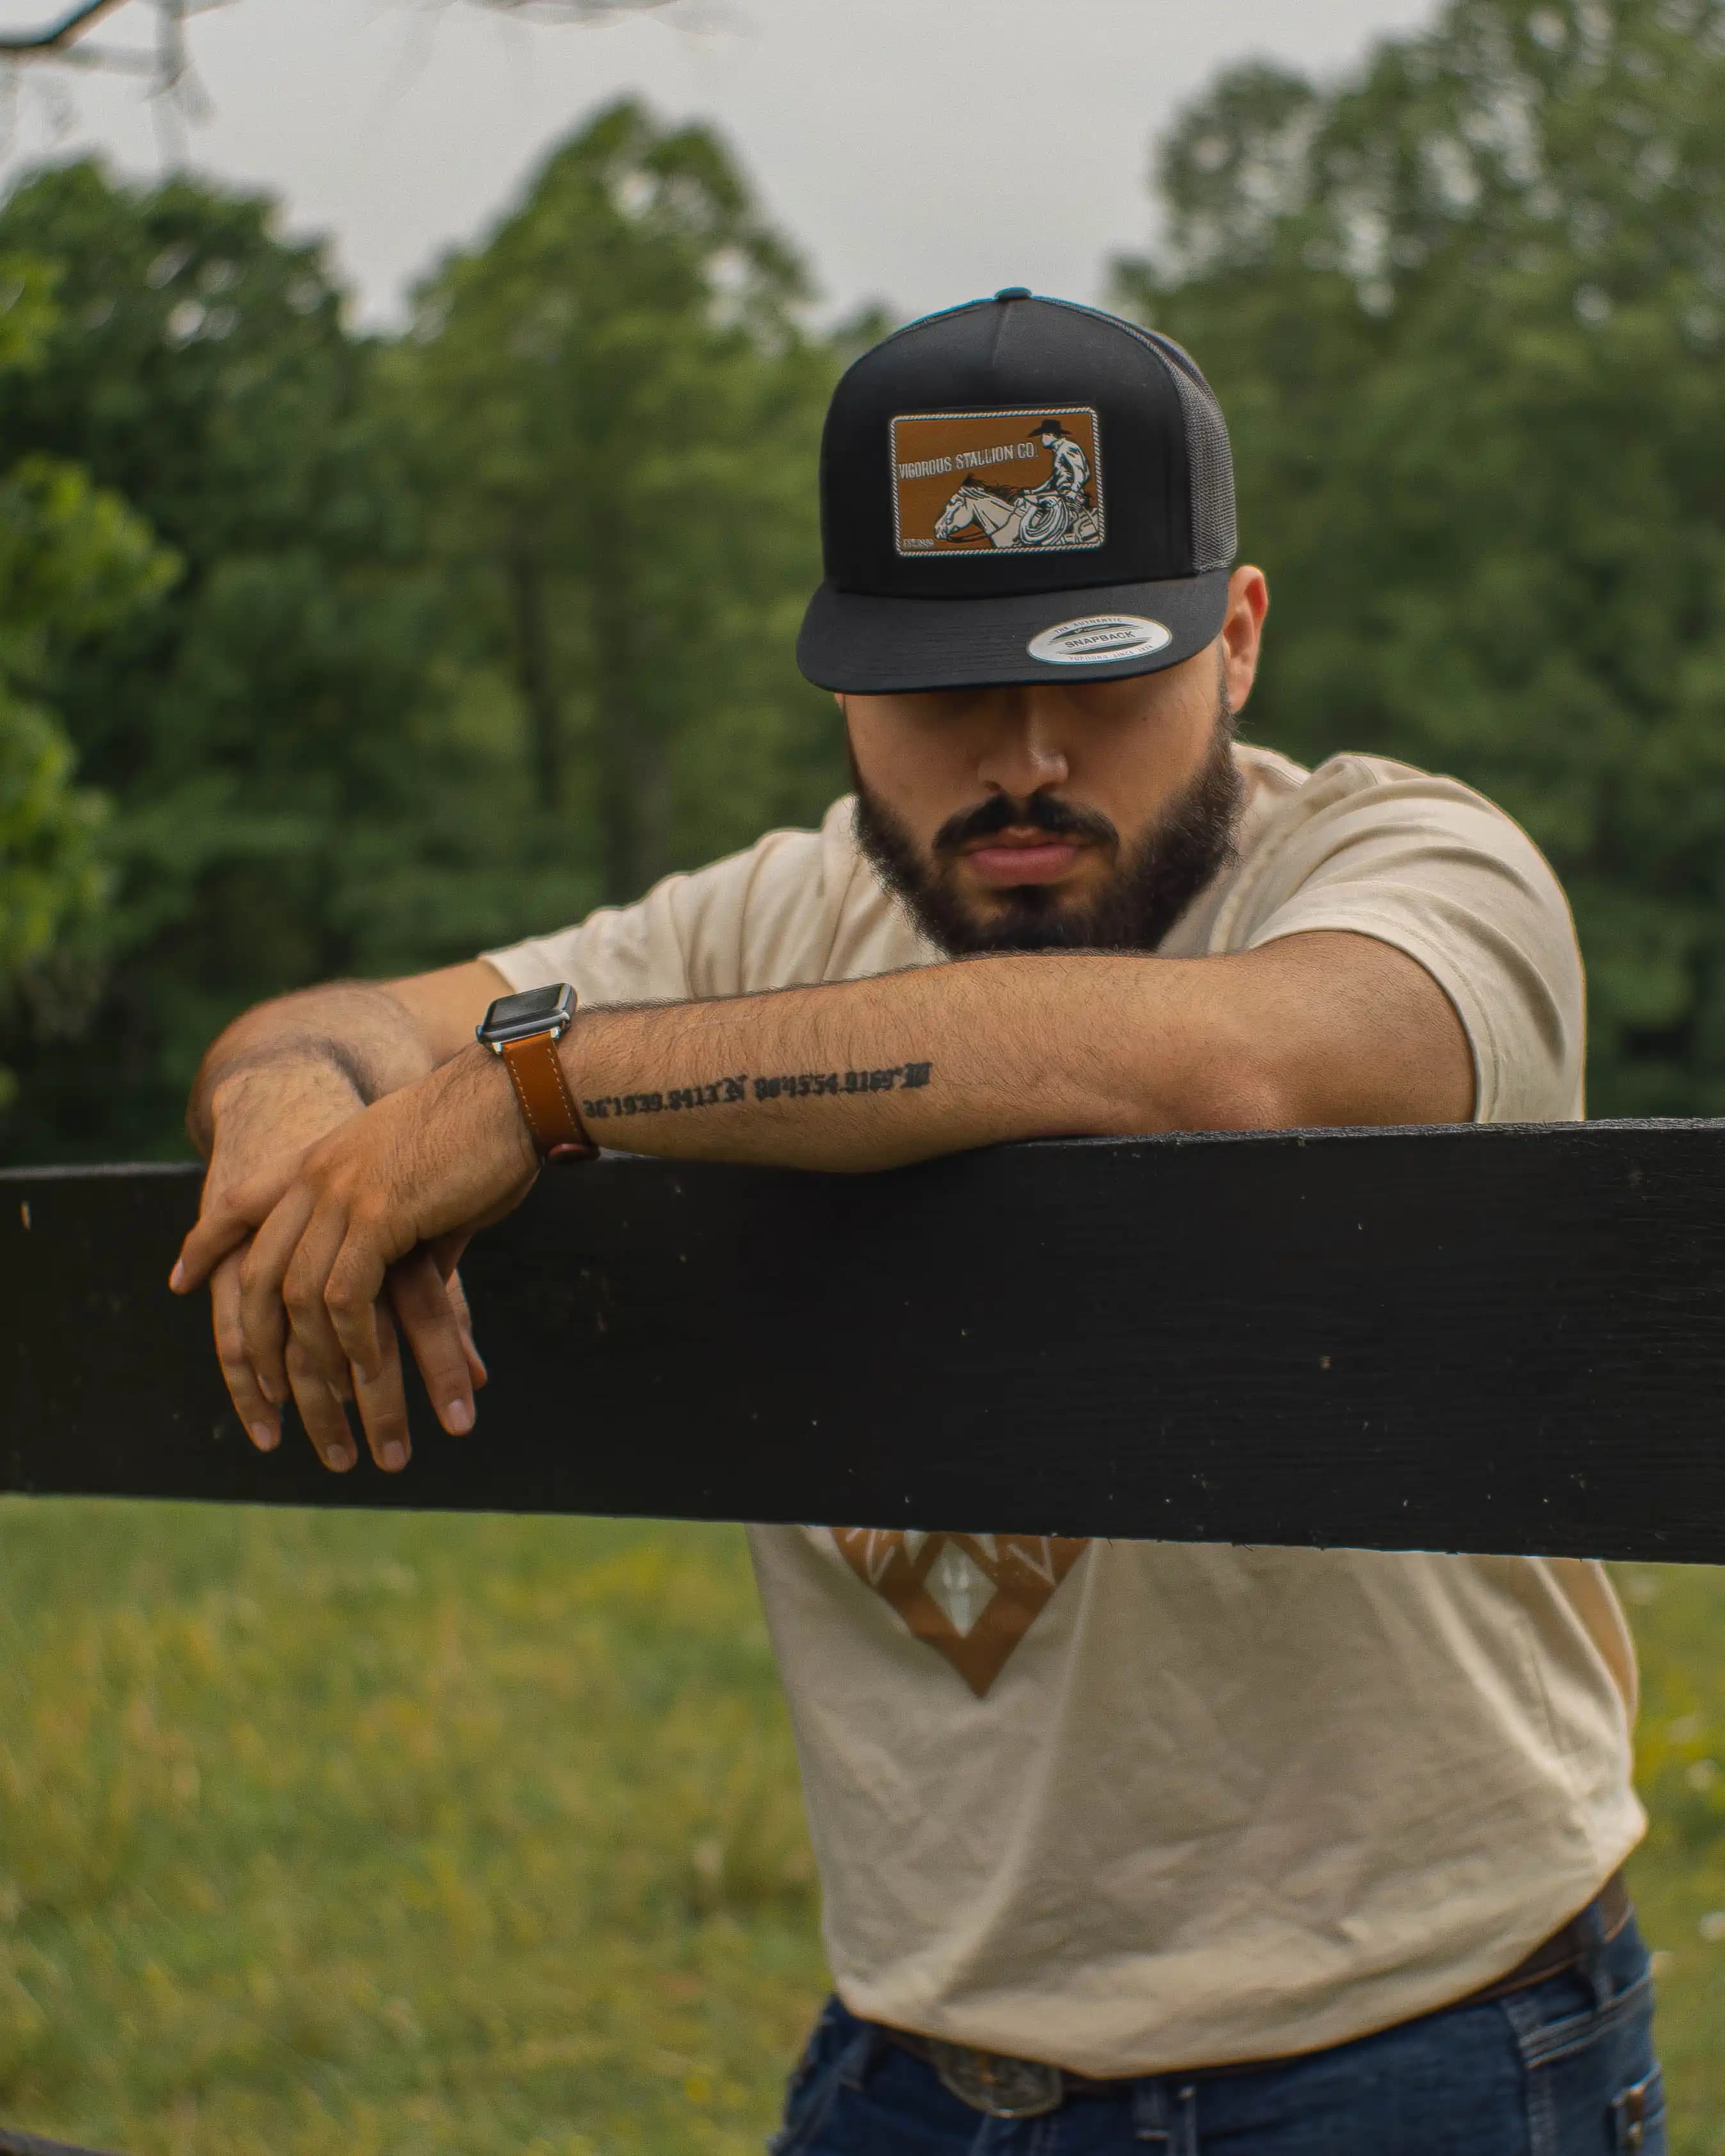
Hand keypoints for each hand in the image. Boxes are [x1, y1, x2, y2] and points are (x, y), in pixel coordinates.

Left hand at [174, 1046, 537, 1468]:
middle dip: (255, 1340)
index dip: (207, 1241)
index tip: (181, 1279)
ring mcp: (342, 1193)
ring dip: (313, 1360)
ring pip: (298, 1294)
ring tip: (331, 1403)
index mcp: (321, 1156)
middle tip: (262, 1392)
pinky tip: (371, 1370)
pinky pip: (345, 1296)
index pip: (240, 1201)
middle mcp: (317, 1174)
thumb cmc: (487, 1132)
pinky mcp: (379, 1214)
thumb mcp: (424, 1183)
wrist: (517, 1091)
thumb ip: (410, 1232)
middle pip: (258, 1269)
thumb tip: (428, 1278)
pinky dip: (352, 1342)